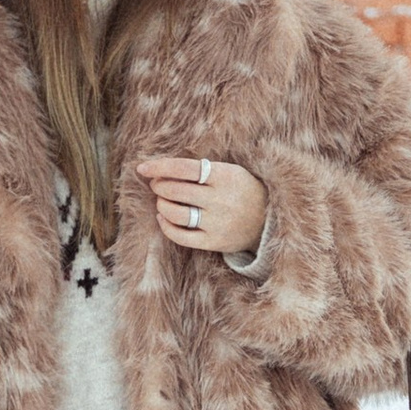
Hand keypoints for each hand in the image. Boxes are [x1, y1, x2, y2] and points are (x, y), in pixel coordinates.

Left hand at [139, 150, 267, 262]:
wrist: (268, 221)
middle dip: (159, 186)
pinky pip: (181, 236)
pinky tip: (163, 218)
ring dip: (161, 205)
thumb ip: (201, 169)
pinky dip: (166, 226)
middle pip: (176, 190)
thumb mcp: (231, 171)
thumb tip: (161, 169)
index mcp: (225, 176)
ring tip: (161, 201)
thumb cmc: (242, 190)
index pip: (184, 168)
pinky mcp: (214, 242)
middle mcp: (221, 199)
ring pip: (176, 213)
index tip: (142, 167)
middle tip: (156, 185)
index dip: (159, 167)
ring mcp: (218, 222)